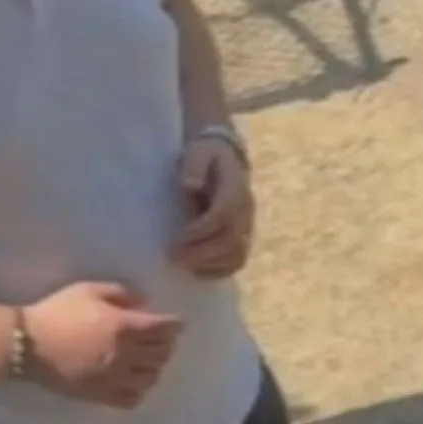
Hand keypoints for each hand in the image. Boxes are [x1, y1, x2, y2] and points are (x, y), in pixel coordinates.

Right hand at [21, 281, 184, 409]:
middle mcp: (126, 355)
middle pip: (162, 353)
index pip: (164, 328)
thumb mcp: (88, 289)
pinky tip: (133, 380)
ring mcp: (115, 378)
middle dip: (167, 344)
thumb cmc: (58, 311)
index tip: (177, 322)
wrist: (30, 344)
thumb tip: (143, 304)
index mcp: (124, 326)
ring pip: (152, 378)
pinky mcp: (102, 395)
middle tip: (162, 337)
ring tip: (148, 359)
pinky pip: (133, 398)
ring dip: (155, 366)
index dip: (175, 324)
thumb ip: (120, 294)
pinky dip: (140, 389)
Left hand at [173, 136, 255, 279]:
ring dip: (210, 265)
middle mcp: (246, 211)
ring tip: (183, 265)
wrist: (225, 156)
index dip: (201, 231)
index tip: (177, 239)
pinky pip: (238, 261)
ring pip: (238, 255)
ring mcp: (248, 226)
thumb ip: (195, 167)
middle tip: (174, 257)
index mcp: (236, 189)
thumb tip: (190, 185)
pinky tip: (197, 271)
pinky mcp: (244, 237)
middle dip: (201, 253)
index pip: (223, 216)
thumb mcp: (198, 152)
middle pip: (231, 241)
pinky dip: (219, 271)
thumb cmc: (206, 155)